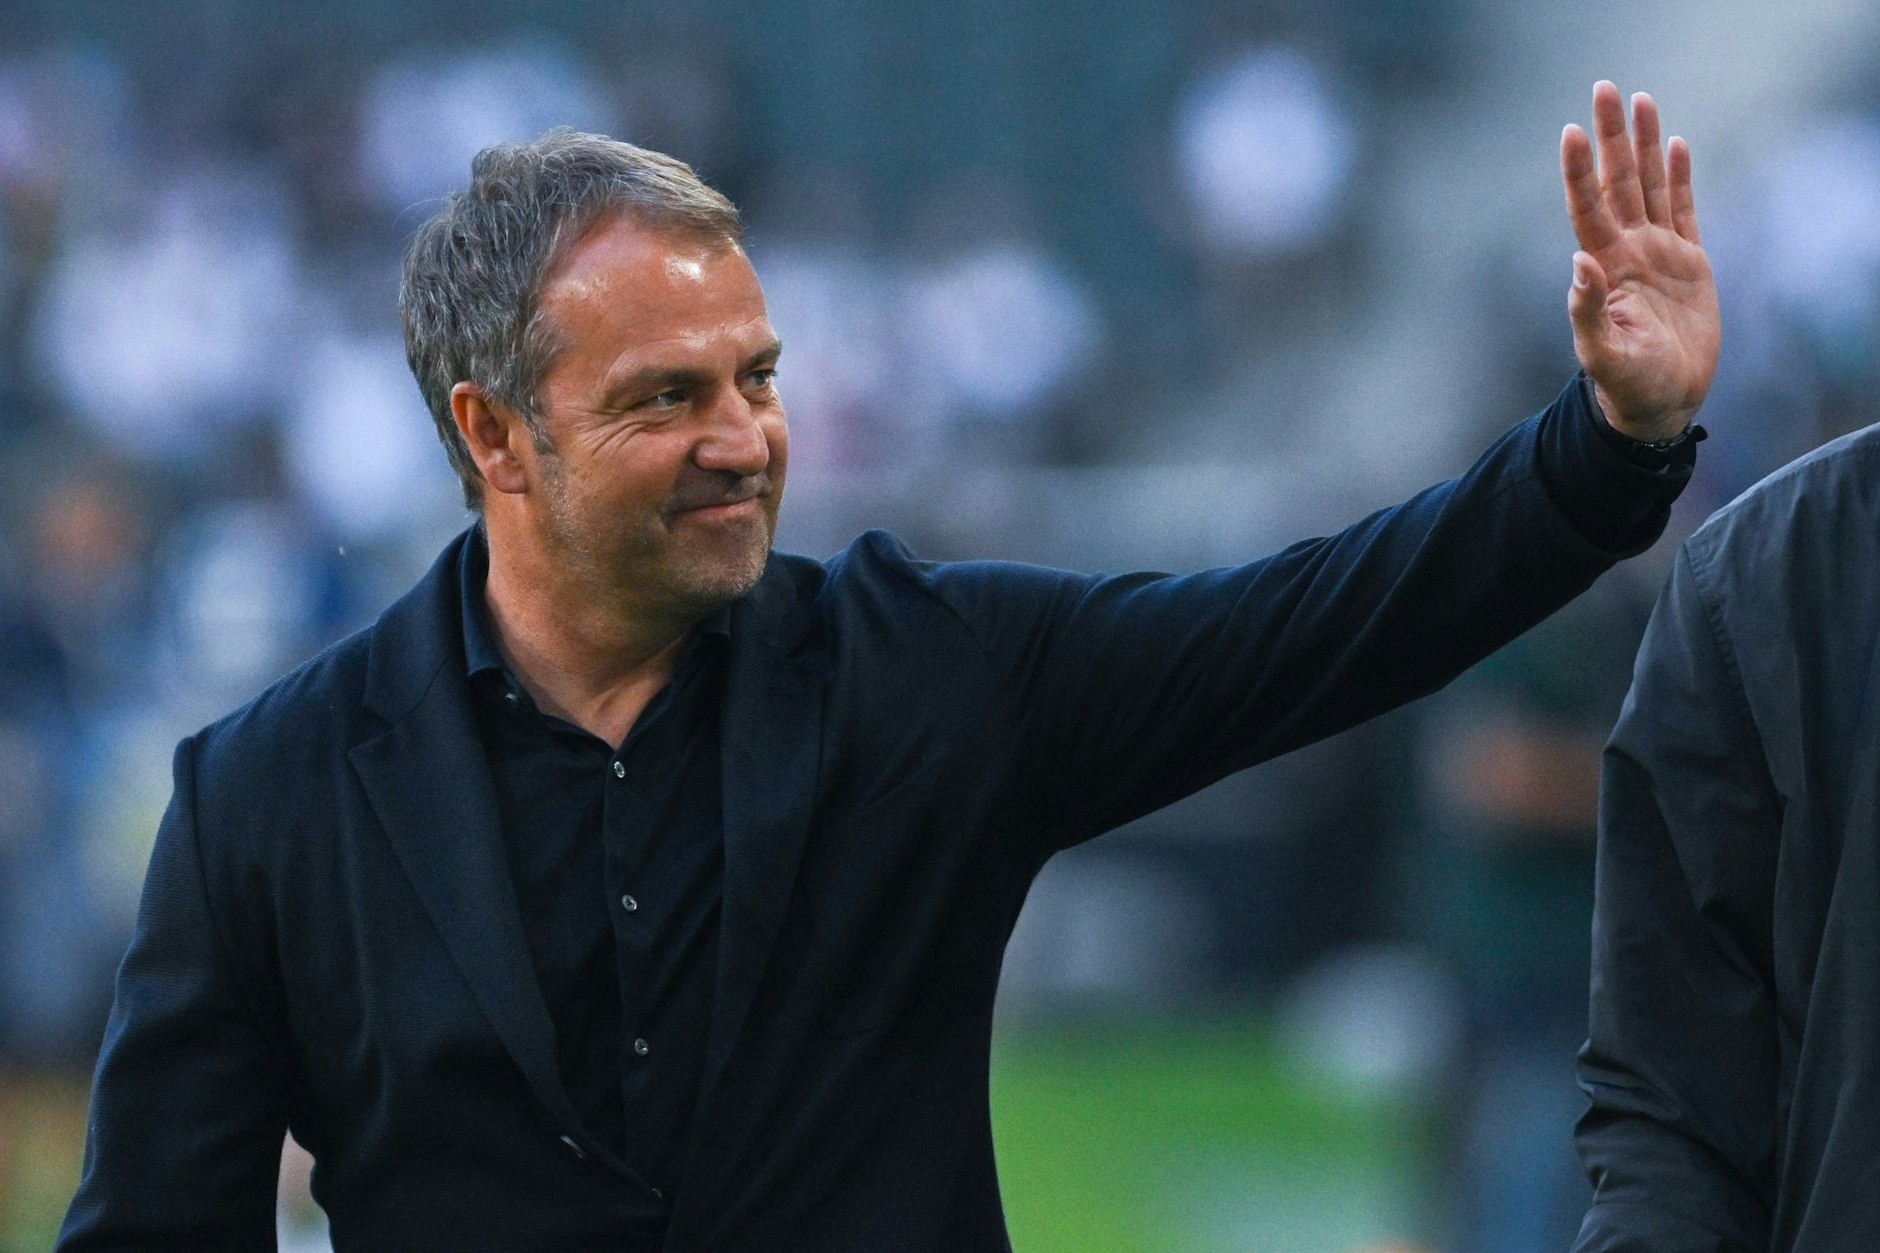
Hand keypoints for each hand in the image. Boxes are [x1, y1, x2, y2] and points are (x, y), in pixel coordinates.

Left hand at [1561, 81, 1719, 440]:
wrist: (1660, 402)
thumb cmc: (1626, 386)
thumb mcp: (1601, 355)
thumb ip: (1587, 313)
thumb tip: (1579, 266)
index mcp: (1603, 268)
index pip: (1587, 207)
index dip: (1580, 171)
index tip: (1571, 131)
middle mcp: (1625, 252)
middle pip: (1617, 182)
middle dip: (1610, 136)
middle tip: (1604, 89)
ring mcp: (1656, 254)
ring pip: (1648, 186)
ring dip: (1643, 144)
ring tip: (1641, 100)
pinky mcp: (1687, 263)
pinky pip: (1682, 210)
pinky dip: (1677, 177)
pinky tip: (1674, 145)